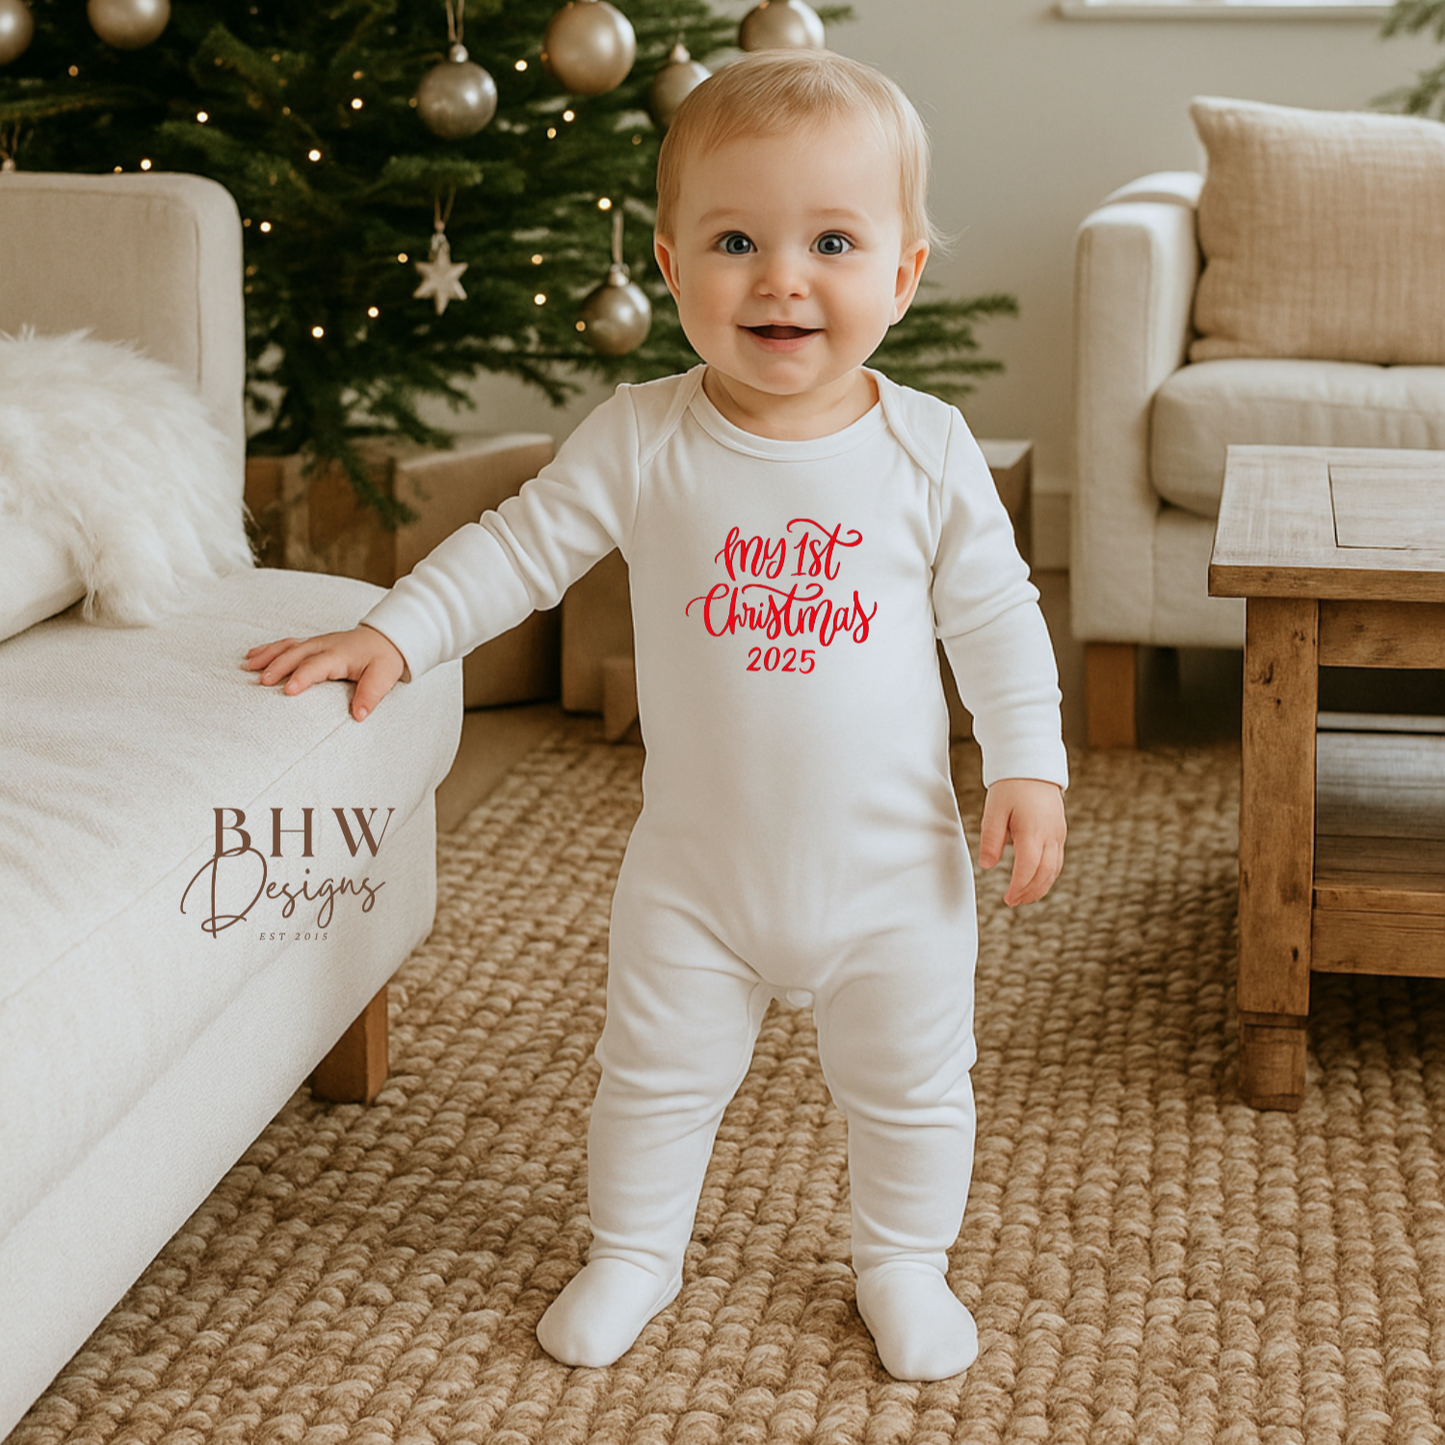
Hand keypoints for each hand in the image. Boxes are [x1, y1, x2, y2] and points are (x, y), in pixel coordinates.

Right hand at [243, 624, 405, 721]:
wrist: (386, 637)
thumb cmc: (383, 659)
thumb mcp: (383, 678)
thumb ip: (370, 696)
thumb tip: (358, 715)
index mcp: (339, 655)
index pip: (317, 665)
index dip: (302, 676)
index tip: (288, 690)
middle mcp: (323, 646)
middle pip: (296, 654)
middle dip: (278, 666)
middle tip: (261, 682)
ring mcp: (315, 643)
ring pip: (287, 646)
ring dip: (267, 656)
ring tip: (248, 667)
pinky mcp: (311, 644)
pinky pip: (286, 644)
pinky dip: (268, 649)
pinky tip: (251, 656)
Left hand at [978, 777, 1065, 906]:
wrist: (1033, 767)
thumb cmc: (1011, 787)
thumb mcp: (994, 810)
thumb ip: (991, 839)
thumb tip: (987, 865)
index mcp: (1033, 830)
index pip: (1028, 868)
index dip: (1019, 887)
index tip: (1007, 898)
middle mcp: (1050, 835)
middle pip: (1045, 873)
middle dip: (1030, 892)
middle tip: (1014, 902)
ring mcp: (1058, 834)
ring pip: (1054, 869)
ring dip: (1040, 887)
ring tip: (1024, 897)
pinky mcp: (1060, 832)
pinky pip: (1058, 860)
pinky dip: (1048, 875)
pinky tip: (1036, 881)